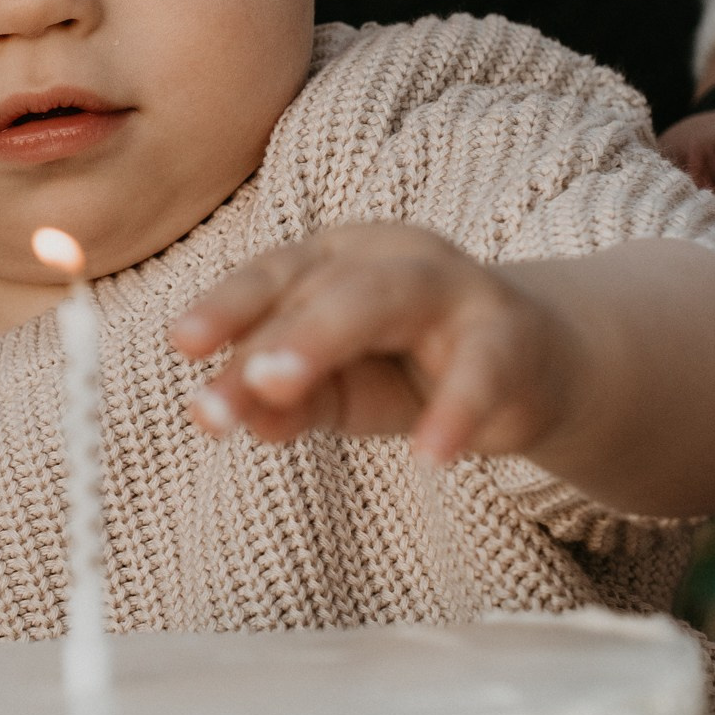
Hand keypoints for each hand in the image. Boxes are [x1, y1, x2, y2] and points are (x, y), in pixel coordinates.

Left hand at [169, 224, 579, 463]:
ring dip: (325, 339)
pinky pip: (481, 369)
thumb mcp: (336, 389)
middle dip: (267, 333)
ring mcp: (453, 290)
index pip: (271, 278)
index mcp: (333, 260)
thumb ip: (284, 398)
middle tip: (219, 389)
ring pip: (385, 299)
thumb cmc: (410, 369)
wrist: (533, 370)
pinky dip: (454, 411)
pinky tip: (430, 456)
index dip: (225, 307)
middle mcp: (387, 259)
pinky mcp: (511, 338)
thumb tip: (227, 416)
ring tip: (280, 391)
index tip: (181, 344)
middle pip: (320, 285)